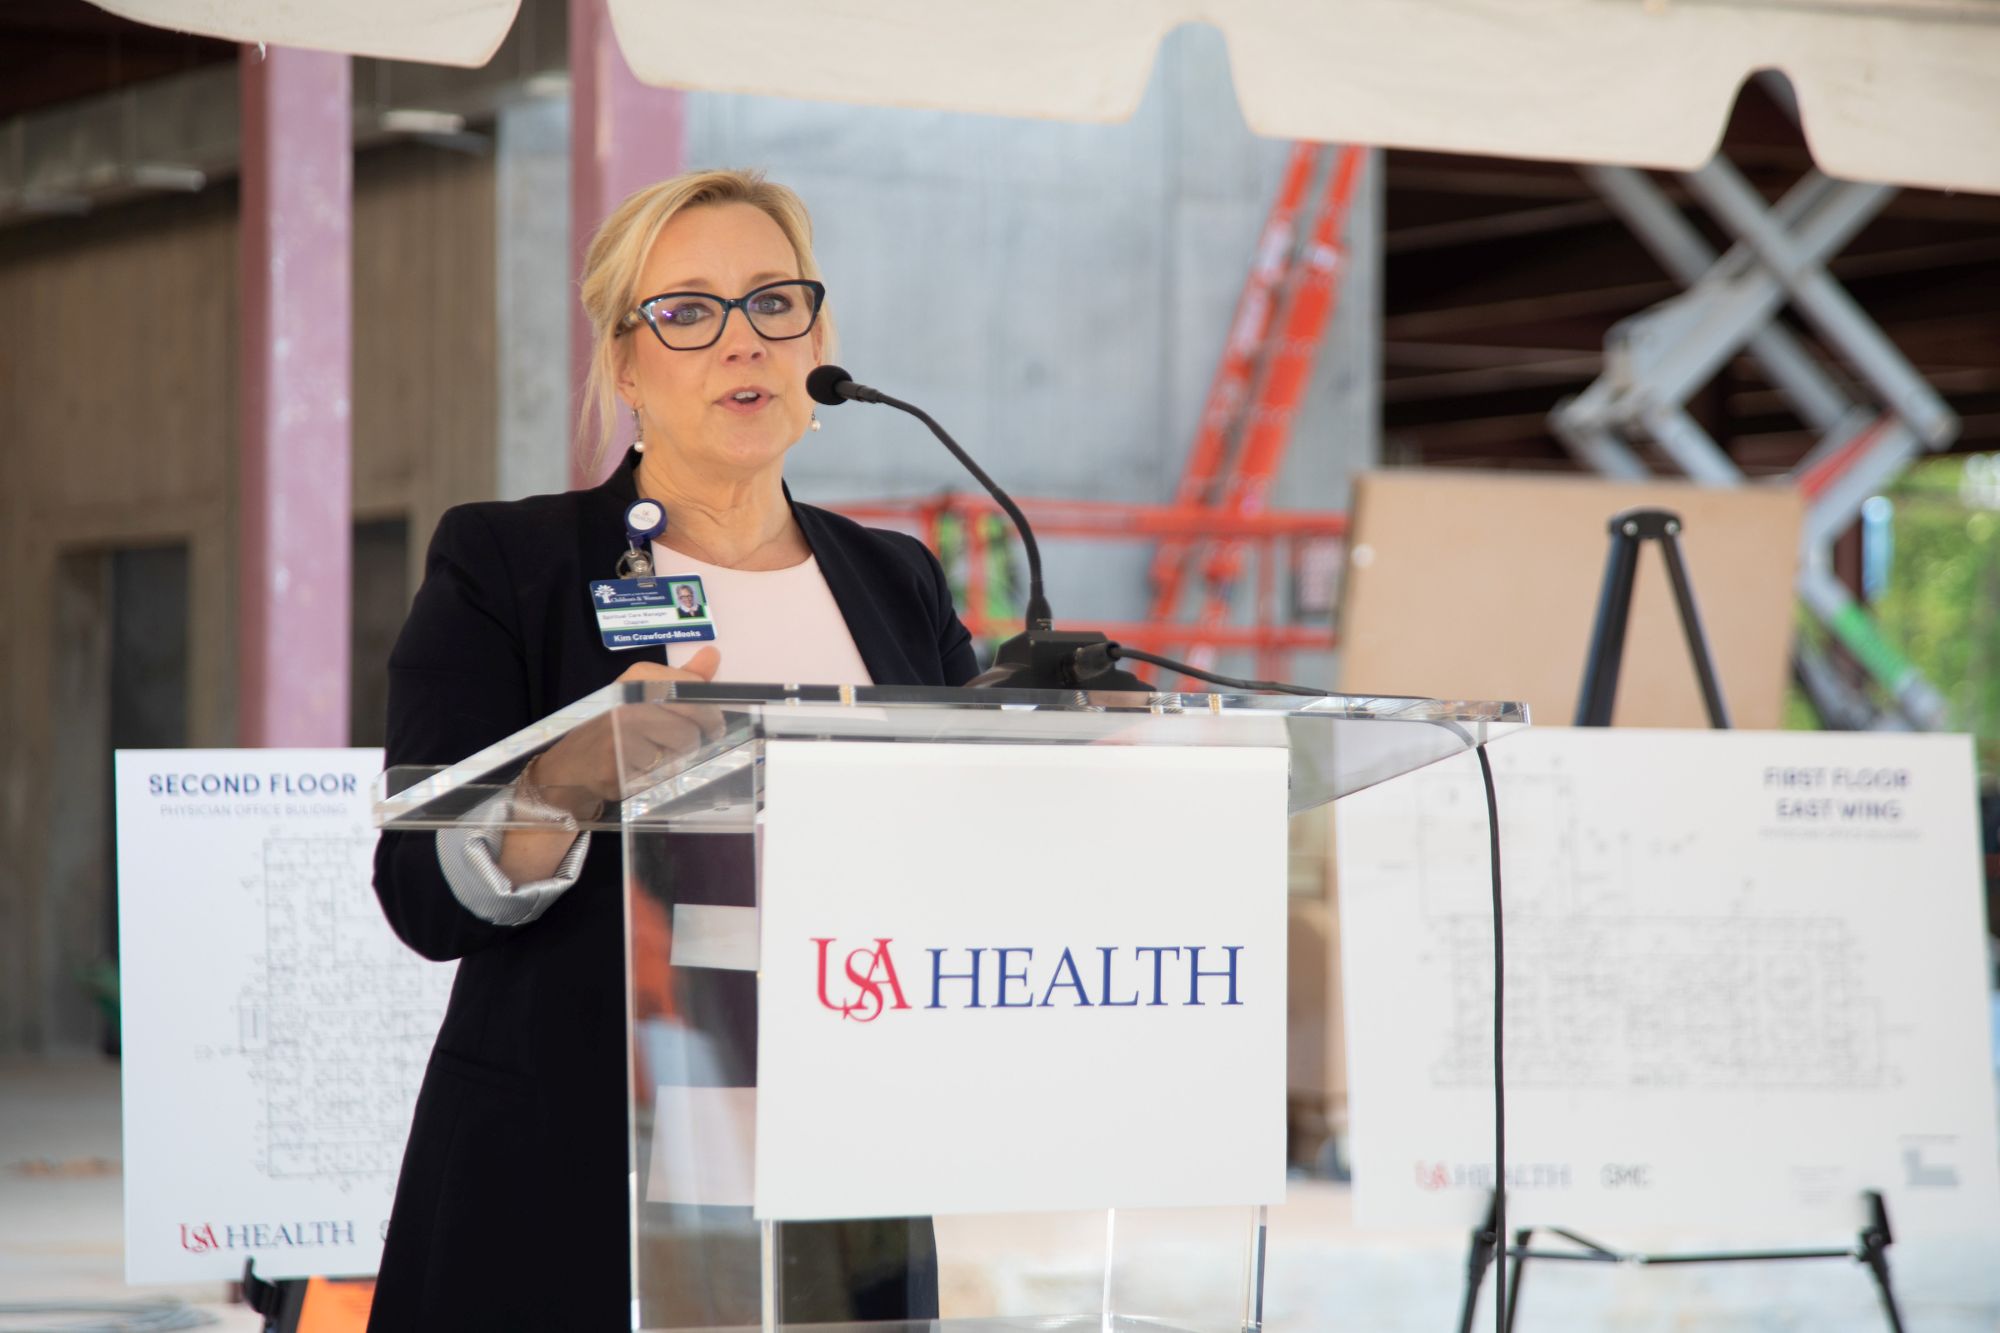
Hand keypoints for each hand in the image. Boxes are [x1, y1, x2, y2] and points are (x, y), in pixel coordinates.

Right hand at [526, 651, 724, 811]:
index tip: (711, 724)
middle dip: (696, 738)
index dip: (709, 712)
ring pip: (678, 752)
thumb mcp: (647, 693)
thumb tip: (712, 654)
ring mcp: (619, 735)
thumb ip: (684, 678)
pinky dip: (655, 775)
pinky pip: (658, 774)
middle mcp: (628, 701)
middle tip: (692, 743)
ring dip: (675, 758)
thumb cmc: (618, 724)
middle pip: (690, 725)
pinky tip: (637, 769)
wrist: (573, 761)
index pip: (692, 690)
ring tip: (655, 754)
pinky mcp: (615, 767)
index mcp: (638, 678)